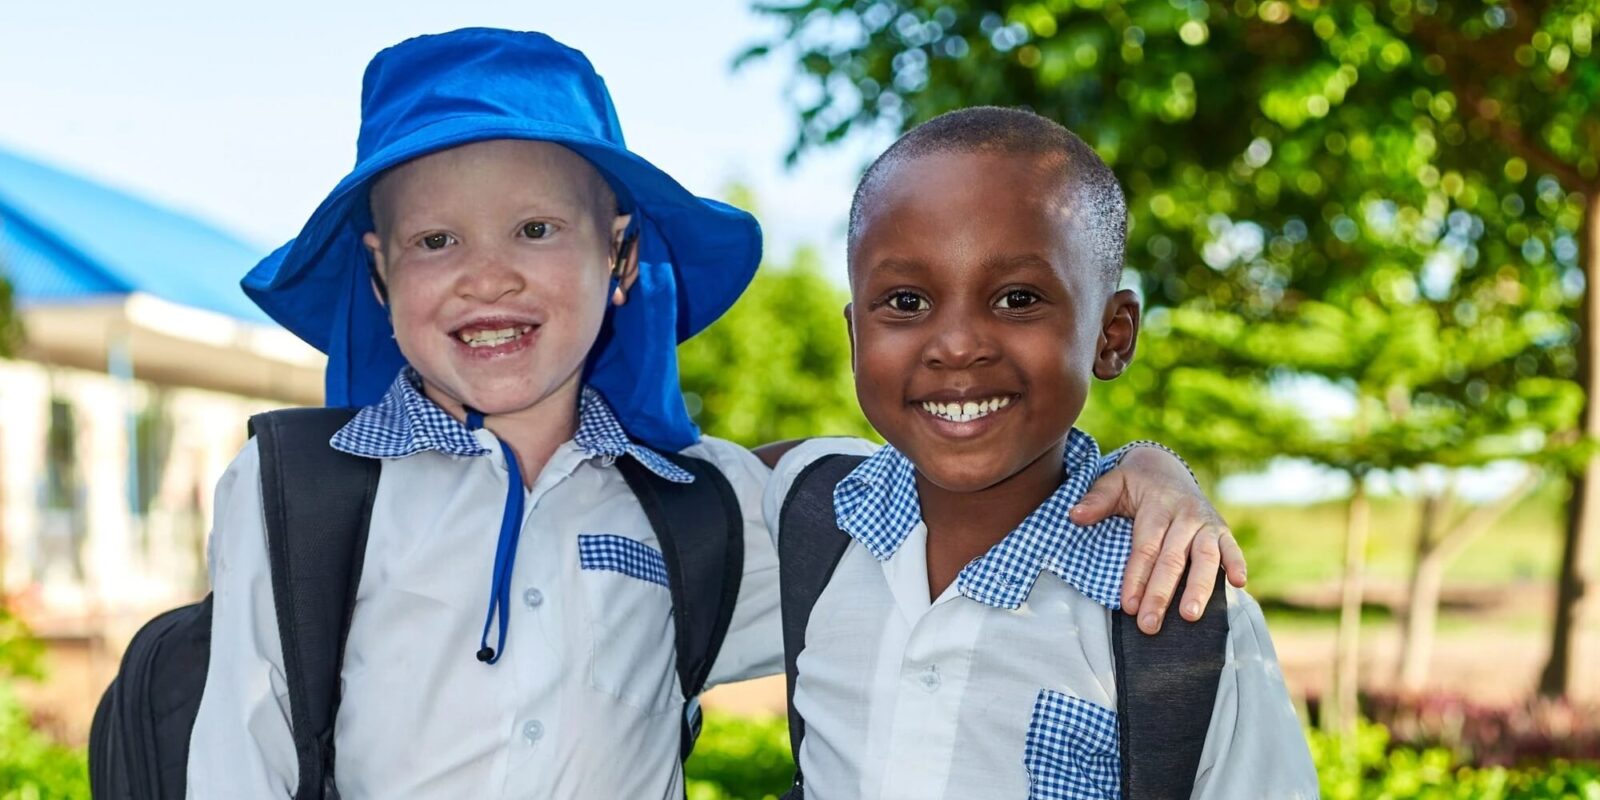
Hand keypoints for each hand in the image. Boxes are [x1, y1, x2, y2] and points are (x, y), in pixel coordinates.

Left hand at [1069, 445, 1245, 634]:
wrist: (1167, 468)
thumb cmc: (1136, 484)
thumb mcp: (1113, 482)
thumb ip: (1096, 500)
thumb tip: (1074, 516)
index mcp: (1156, 507)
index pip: (1145, 548)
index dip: (1136, 578)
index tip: (1128, 606)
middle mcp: (1184, 515)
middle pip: (1173, 559)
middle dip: (1161, 594)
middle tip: (1149, 625)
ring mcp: (1205, 523)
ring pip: (1205, 558)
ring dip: (1199, 588)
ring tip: (1190, 616)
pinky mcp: (1222, 530)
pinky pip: (1232, 547)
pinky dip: (1237, 563)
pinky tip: (1238, 584)